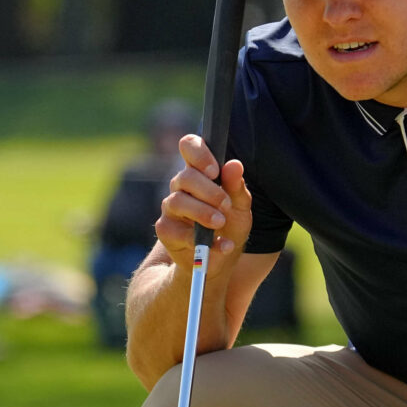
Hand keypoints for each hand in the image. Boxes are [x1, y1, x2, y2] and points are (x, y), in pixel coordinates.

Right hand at [156, 134, 250, 279]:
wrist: (220, 260)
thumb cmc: (229, 226)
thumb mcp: (240, 207)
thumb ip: (236, 186)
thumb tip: (234, 165)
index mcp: (199, 172)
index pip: (189, 146)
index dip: (198, 153)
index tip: (214, 171)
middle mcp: (180, 186)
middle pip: (185, 177)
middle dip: (209, 191)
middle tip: (226, 205)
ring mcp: (170, 208)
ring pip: (178, 201)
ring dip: (203, 212)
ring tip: (220, 223)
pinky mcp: (165, 231)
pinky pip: (180, 232)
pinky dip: (204, 241)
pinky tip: (222, 246)